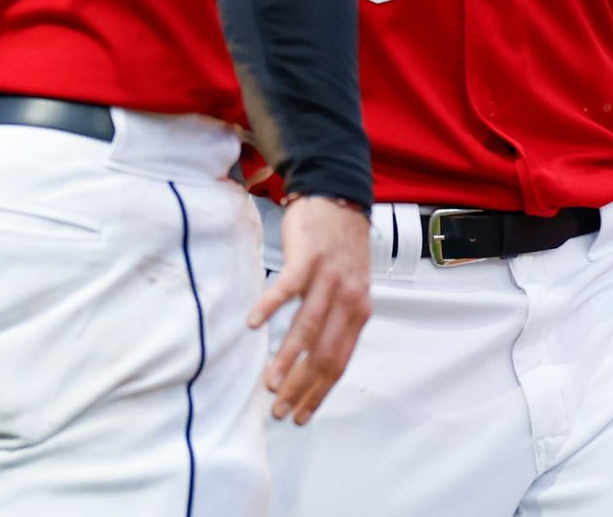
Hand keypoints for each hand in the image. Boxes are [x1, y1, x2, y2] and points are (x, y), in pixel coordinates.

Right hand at [247, 195, 371, 425]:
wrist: (340, 198)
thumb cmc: (341, 246)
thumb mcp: (352, 287)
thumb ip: (339, 320)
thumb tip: (319, 358)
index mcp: (359, 312)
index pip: (339, 362)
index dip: (319, 392)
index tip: (301, 415)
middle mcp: (348, 300)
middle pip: (324, 355)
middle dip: (301, 388)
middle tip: (280, 410)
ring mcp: (327, 279)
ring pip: (307, 329)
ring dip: (286, 360)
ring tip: (269, 384)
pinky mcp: (307, 259)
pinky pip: (287, 289)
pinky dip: (270, 308)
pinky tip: (254, 324)